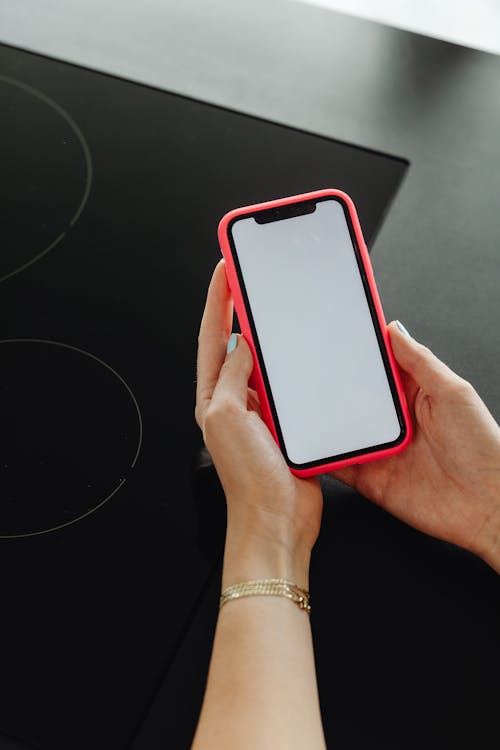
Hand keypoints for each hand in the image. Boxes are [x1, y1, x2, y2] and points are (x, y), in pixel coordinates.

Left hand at [195, 261, 322, 566]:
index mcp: (213, 396)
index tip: (225, 269)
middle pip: (236, 343)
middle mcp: (235, 400)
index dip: (217, 301)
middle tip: (250, 277)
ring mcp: (262, 410)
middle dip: (240, 309)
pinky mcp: (288, 421)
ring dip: (270, 334)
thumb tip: (243, 345)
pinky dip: (294, 363)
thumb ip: (235, 376)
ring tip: (276, 305)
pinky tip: (304, 352)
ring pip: (265, 361)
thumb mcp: (229, 417)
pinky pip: (290, 382)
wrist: (278, 519)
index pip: (212, 337)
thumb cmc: (250, 480)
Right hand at [332, 321, 499, 571]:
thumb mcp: (453, 393)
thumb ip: (420, 362)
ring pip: (341, 431)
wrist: (488, 508)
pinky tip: (308, 446)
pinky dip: (322, 457)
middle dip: (332, 389)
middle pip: (354, 400)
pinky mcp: (370, 480)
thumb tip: (394, 330)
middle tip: (310, 373)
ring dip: (323, 422)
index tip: (335, 339)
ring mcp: (381, 451)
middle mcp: (395, 423)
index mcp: (415, 396)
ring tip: (300, 407)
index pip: (379, 370)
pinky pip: (339, 466)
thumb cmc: (484, 450)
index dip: (359, 356)